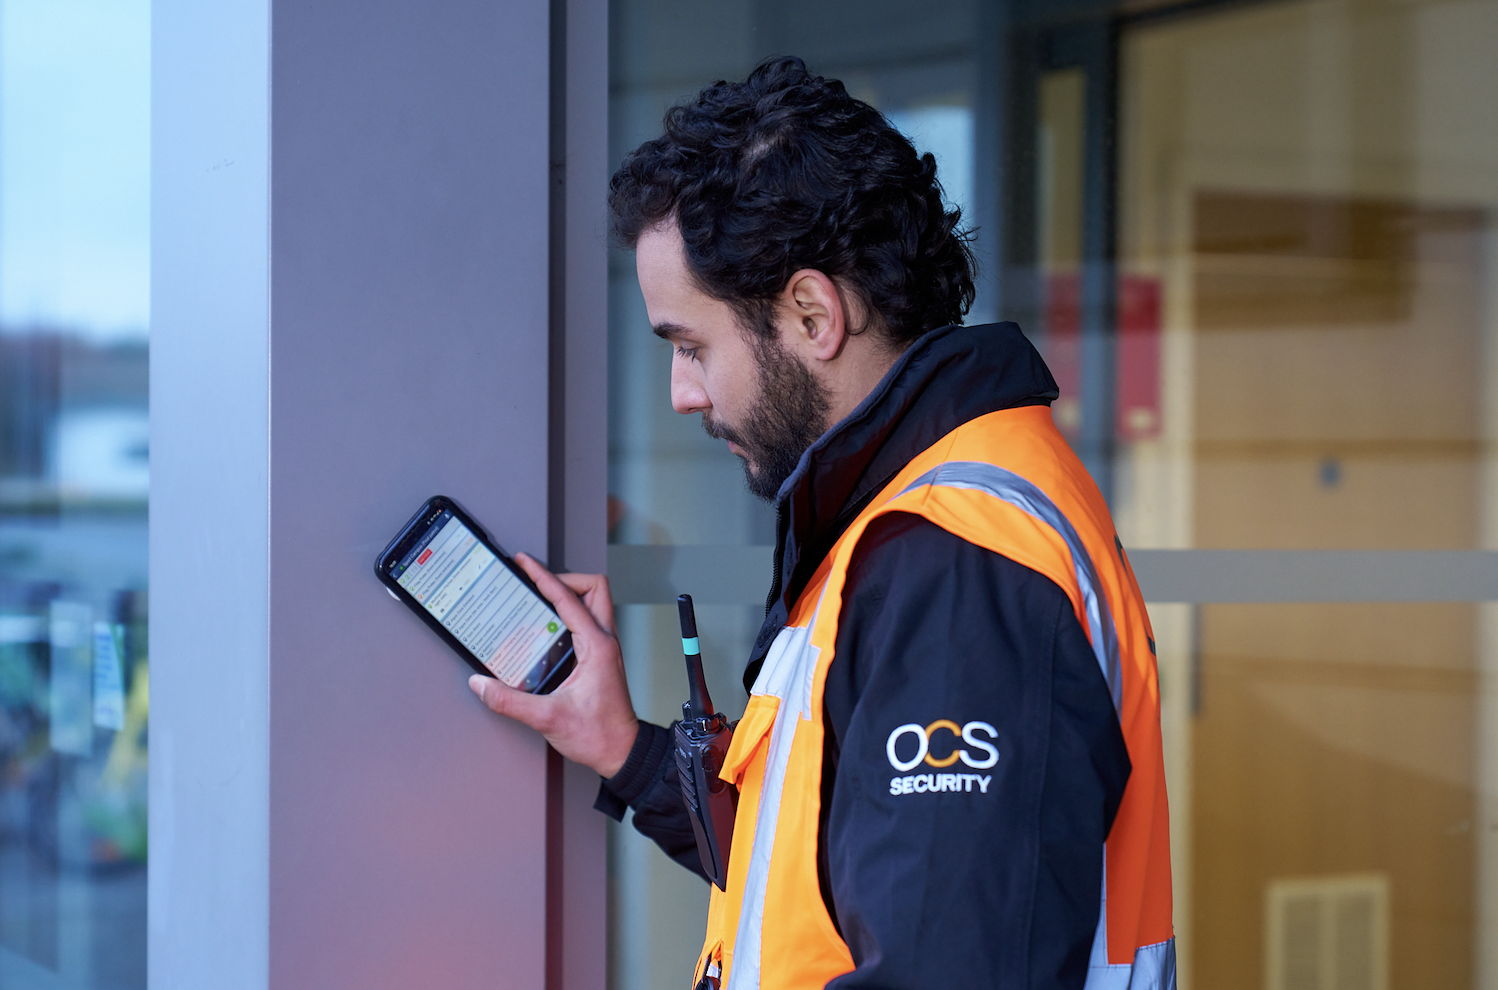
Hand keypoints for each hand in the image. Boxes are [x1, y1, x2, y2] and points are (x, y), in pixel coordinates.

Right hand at [467, 552, 639, 777]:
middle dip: (565, 577)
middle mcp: (604, 641)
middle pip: (594, 588)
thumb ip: (510, 701)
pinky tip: (544, 626)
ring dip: (569, 594)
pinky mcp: (600, 658)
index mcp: (597, 646)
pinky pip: (587, 622)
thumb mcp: (547, 718)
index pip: (569, 599)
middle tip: (535, 580)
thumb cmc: (598, 735)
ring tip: (537, 597)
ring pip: (594, 603)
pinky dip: (568, 614)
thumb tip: (481, 683)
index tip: (525, 562)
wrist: (622, 753)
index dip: (544, 576)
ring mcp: (605, 648)